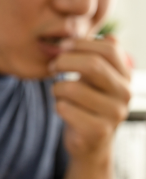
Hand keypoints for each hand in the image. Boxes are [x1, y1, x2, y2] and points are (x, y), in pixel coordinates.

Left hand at [50, 36, 130, 162]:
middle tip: (52, 66)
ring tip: (58, 92)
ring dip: (56, 88)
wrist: (89, 143)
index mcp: (126, 76)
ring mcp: (114, 114)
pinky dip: (57, 106)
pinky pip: (65, 108)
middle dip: (64, 61)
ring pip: (72, 88)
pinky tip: (63, 109)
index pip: (109, 49)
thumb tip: (110, 35)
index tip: (62, 46)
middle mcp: (125, 94)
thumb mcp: (95, 79)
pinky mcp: (98, 131)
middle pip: (92, 65)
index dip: (81, 43)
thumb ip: (98, 57)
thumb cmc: (88, 104)